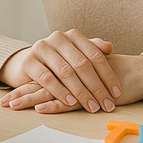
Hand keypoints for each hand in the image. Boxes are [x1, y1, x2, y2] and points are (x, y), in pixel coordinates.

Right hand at [0, 29, 120, 112]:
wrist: (27, 62)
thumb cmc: (57, 61)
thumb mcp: (75, 53)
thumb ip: (92, 48)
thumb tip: (109, 47)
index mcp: (72, 35)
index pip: (95, 55)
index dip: (107, 75)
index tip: (116, 93)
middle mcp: (58, 38)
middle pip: (82, 64)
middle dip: (97, 87)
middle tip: (107, 105)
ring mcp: (42, 48)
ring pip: (66, 72)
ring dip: (81, 92)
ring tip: (92, 107)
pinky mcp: (29, 62)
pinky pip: (47, 78)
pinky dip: (60, 92)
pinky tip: (70, 102)